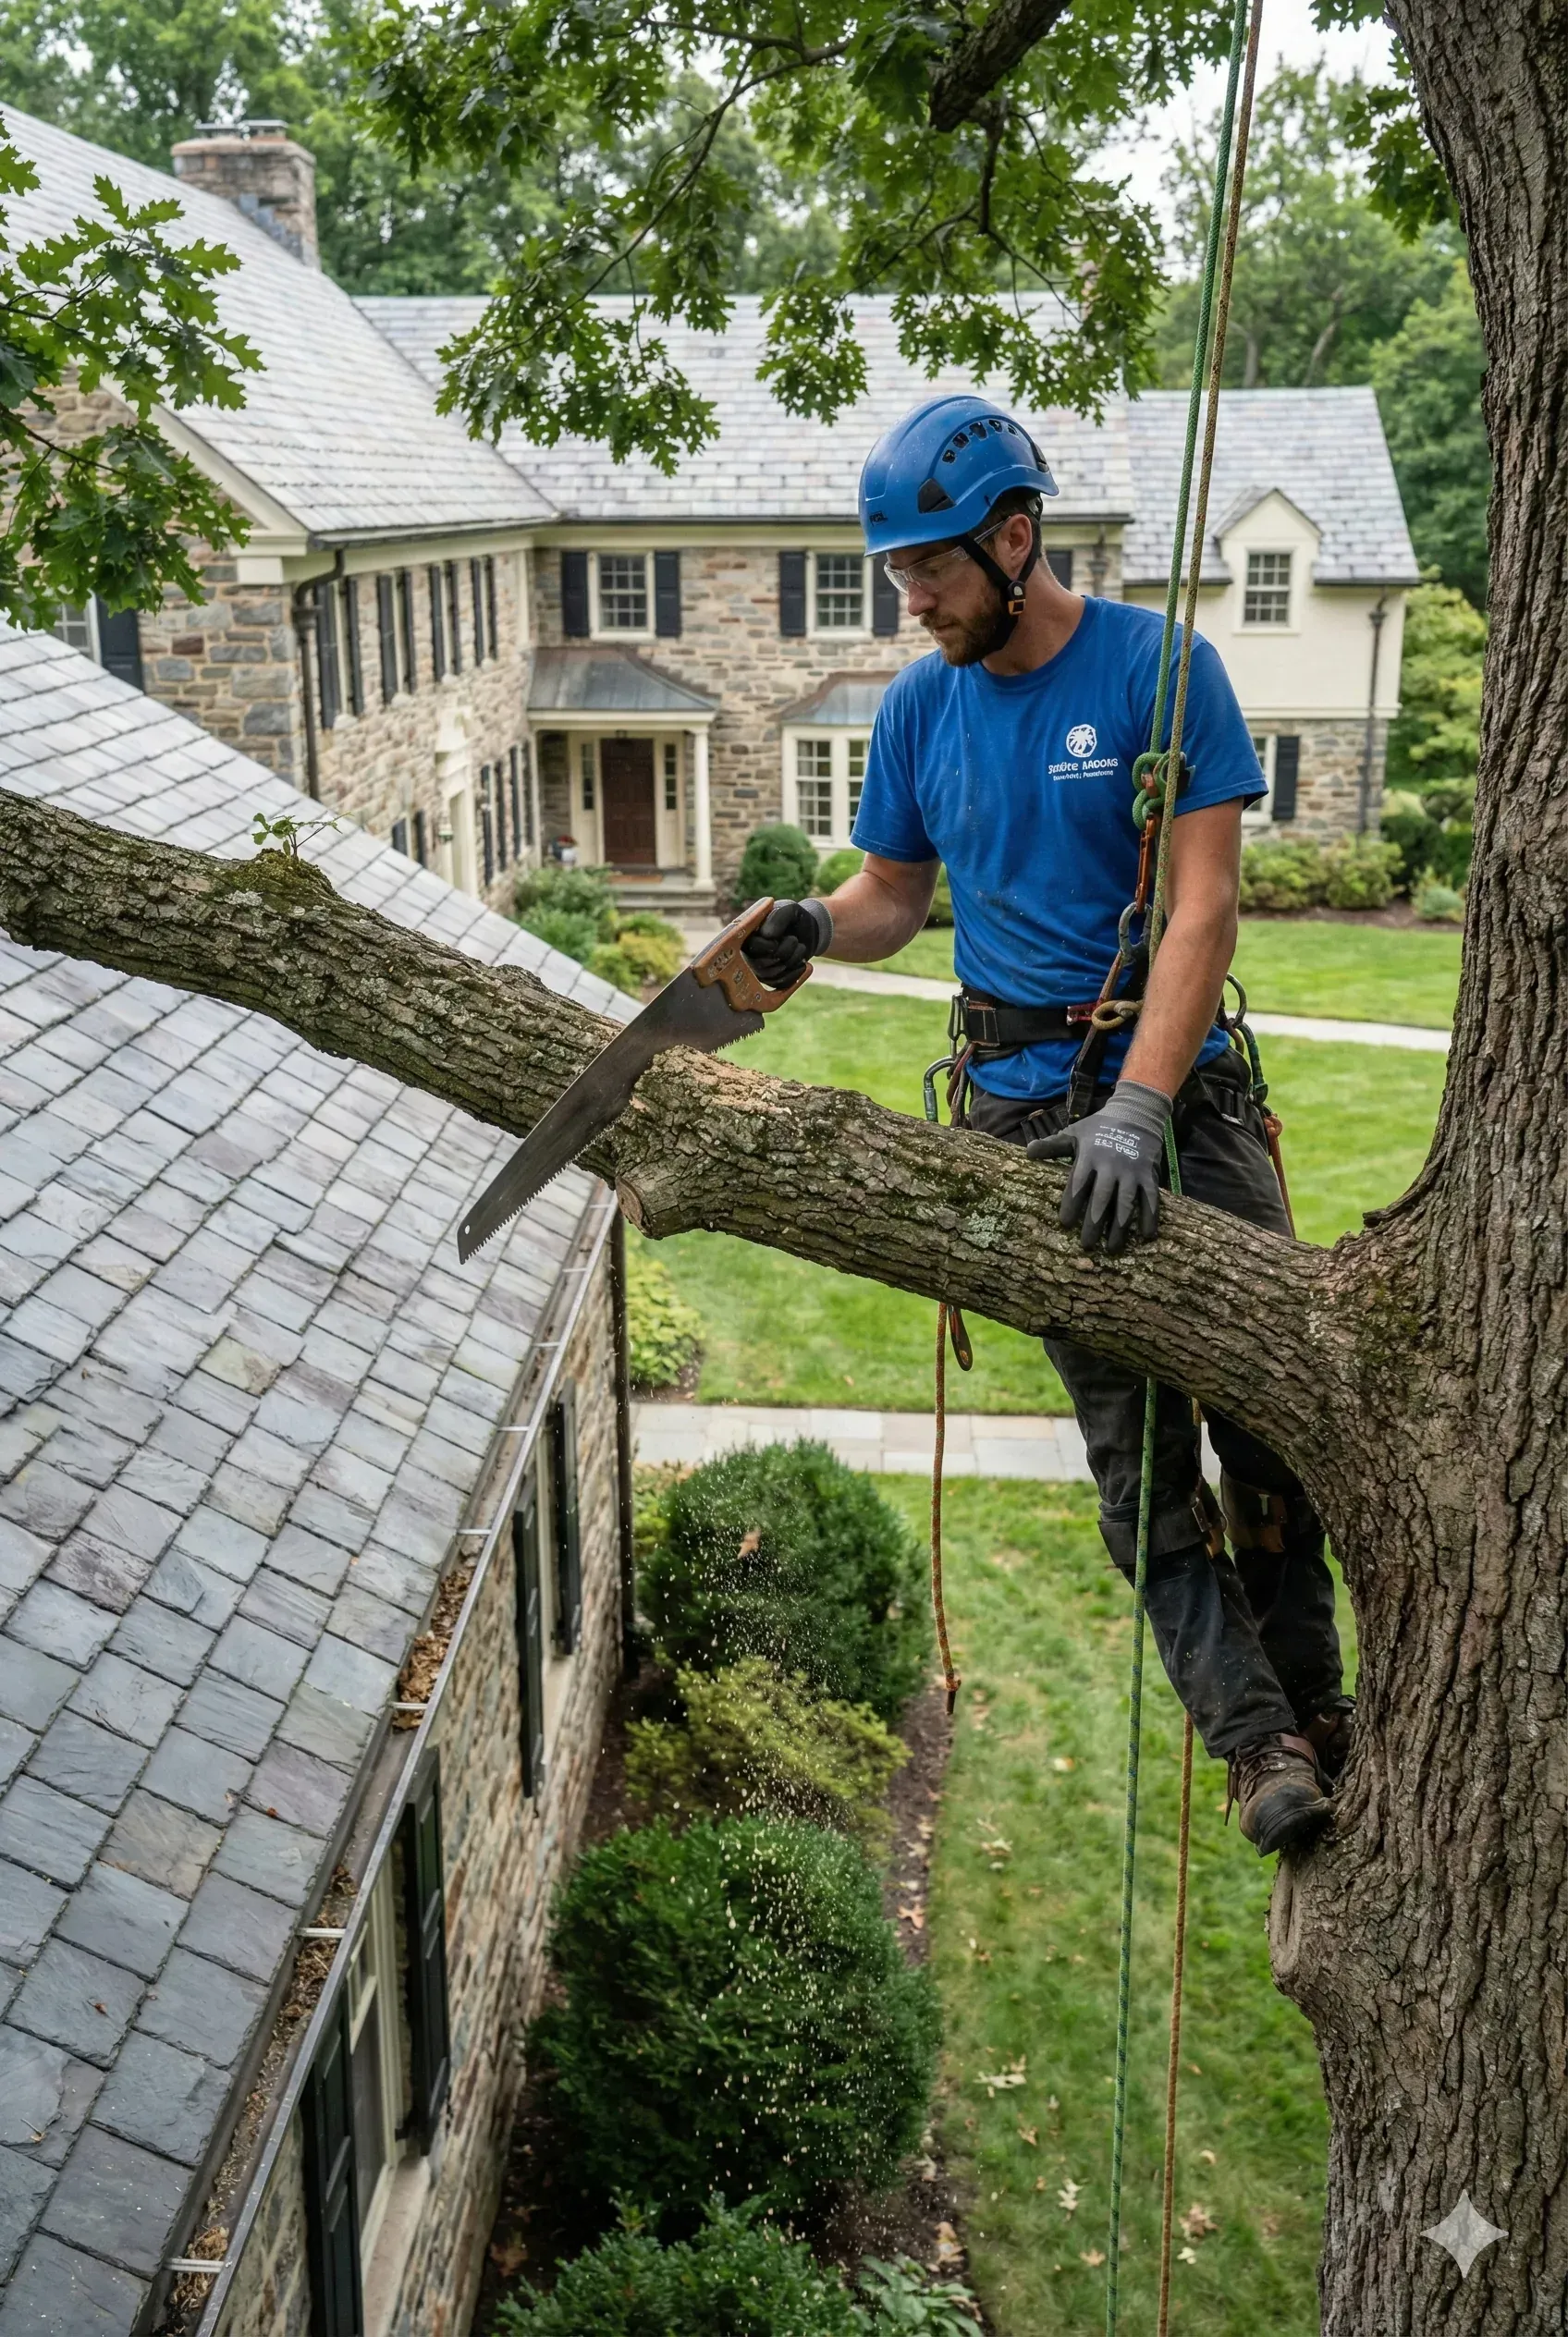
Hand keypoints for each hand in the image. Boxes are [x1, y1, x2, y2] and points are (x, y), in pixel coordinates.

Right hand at [742, 897, 832, 987]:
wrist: (809, 931)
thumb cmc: (795, 918)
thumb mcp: (790, 910)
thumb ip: (778, 917)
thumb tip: (766, 935)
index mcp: (749, 933)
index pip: (750, 947)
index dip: (766, 946)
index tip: (778, 940)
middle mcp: (749, 952)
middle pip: (761, 964)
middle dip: (785, 952)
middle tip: (794, 940)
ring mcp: (759, 967)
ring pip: (773, 976)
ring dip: (792, 961)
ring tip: (800, 947)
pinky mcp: (770, 978)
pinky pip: (780, 985)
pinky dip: (796, 976)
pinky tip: (804, 965)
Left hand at [1027, 1081, 1171, 1254]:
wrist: (1136, 1113)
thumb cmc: (1099, 1126)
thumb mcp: (1074, 1133)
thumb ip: (1052, 1146)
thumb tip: (1027, 1151)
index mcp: (1089, 1157)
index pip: (1077, 1185)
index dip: (1071, 1205)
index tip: (1065, 1224)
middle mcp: (1110, 1167)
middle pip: (1101, 1200)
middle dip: (1093, 1224)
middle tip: (1086, 1246)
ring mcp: (1131, 1172)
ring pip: (1125, 1204)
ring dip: (1119, 1228)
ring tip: (1112, 1249)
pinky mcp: (1149, 1175)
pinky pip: (1150, 1199)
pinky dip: (1150, 1218)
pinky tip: (1146, 1237)